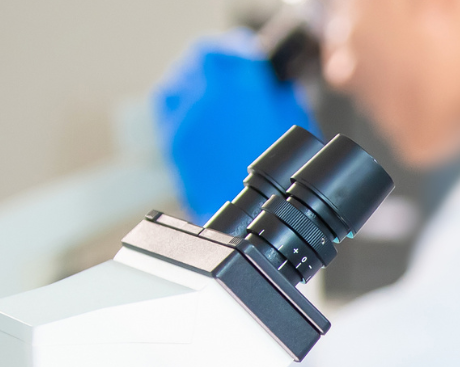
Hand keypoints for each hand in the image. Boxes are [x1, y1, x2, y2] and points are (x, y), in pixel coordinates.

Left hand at [153, 30, 318, 221]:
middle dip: (220, 61)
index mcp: (246, 92)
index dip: (241, 51)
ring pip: (182, 76)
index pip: (237, 50)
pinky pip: (167, 101)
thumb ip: (281, 99)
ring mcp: (188, 117)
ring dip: (195, 75)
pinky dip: (178, 97)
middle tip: (231, 70)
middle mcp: (212, 98)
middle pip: (205, 58)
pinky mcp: (174, 137)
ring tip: (209, 86)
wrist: (246, 223)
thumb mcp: (292, 129)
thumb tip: (275, 85)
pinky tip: (191, 105)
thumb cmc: (273, 183)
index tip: (248, 57)